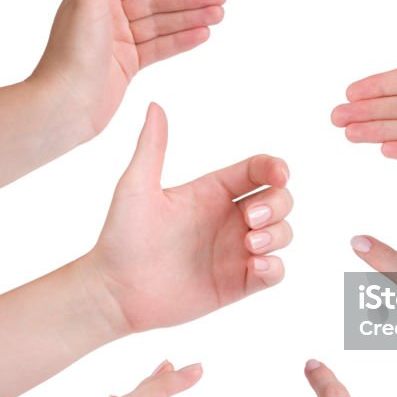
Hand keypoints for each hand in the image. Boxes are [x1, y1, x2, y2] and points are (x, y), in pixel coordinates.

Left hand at [31, 0, 225, 138]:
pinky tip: (204, 34)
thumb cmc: (71, 52)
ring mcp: (119, 39)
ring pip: (164, 23)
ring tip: (220, 14)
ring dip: (193, 17)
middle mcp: (108, 12)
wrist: (64, 104)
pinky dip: (183, 40)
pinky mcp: (127, 64)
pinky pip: (161, 46)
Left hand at [88, 102, 292, 334]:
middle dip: (278, 204)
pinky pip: (276, 272)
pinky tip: (254, 267)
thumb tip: (154, 105)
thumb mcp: (136, 187)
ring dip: (278, 233)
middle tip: (250, 218)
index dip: (275, 168)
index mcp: (212, 192)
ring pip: (283, 233)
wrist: (113, 291)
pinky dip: (275, 268)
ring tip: (250, 244)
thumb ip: (152, 147)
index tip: (279, 175)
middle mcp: (229, 218)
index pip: (257, 171)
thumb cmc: (121, 237)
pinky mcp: (238, 283)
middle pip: (280, 199)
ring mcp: (236, 252)